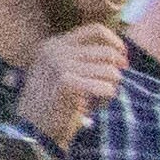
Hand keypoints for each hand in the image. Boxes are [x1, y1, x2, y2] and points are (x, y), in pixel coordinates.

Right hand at [14, 23, 125, 141]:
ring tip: (93, 102)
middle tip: (104, 91)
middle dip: (114, 74)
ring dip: (109, 89)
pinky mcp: (65, 82)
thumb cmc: (55, 104)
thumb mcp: (66, 73)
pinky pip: (106, 87)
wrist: (35, 130)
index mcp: (55, 44)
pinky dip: (106, 99)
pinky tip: (92, 108)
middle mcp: (56, 49)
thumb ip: (86, 60)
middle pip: (108, 54)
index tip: (124, 61)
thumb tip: (121, 56)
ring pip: (111, 72)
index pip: (96, 30)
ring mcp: (58, 64)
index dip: (116, 43)